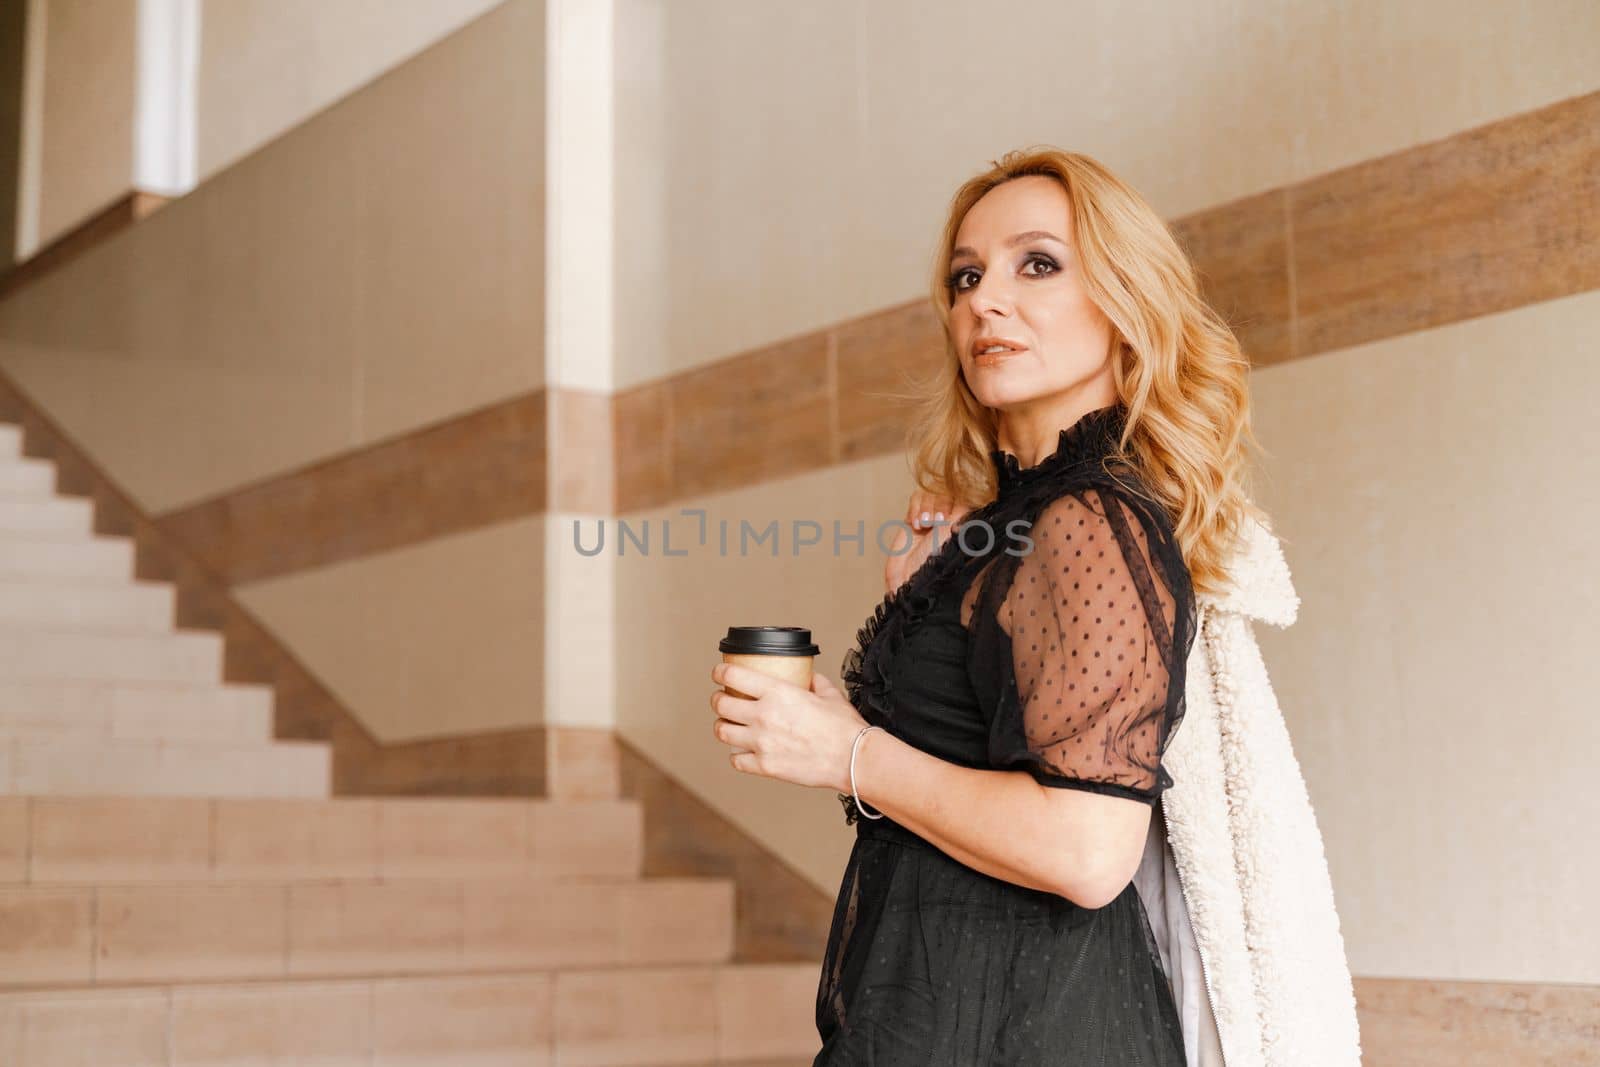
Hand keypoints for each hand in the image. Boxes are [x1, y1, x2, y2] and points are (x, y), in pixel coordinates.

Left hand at [709, 662, 866, 793]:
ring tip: (729, 726)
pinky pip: (736, 760)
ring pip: (722, 732)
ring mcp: (762, 742)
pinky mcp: (765, 766)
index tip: (719, 673)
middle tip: (721, 700)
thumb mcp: (829, 694)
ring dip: (723, 726)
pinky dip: (737, 756)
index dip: (720, 673)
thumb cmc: (844, 728)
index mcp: (778, 693)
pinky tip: (744, 752)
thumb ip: (814, 682)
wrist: (852, 758)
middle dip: (718, 700)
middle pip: (721, 705)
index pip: (733, 676)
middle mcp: (764, 716)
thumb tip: (809, 678)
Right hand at [884, 489, 970, 594]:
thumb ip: (968, 515)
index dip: (960, 496)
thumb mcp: (961, 537)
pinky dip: (916, 507)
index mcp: (966, 522)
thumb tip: (976, 494)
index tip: (952, 512)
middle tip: (937, 522)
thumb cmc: (940, 564)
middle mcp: (950, 518)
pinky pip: (917, 497)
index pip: (969, 494)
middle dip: (940, 504)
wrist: (913, 579)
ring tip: (925, 525)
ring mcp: (932, 517)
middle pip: (948, 489)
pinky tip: (916, 525)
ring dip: (928, 506)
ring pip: (932, 491)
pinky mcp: (914, 518)